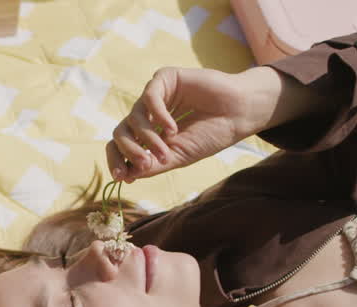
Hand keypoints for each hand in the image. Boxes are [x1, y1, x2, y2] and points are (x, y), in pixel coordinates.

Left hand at [106, 66, 283, 181]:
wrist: (240, 114)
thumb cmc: (212, 135)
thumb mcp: (179, 157)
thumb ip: (153, 165)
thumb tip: (126, 175)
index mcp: (148, 134)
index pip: (120, 145)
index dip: (116, 160)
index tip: (121, 176)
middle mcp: (147, 114)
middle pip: (120, 132)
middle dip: (129, 151)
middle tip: (145, 164)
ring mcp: (155, 96)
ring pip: (133, 118)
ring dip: (148, 138)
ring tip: (167, 150)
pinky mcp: (165, 78)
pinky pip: (149, 97)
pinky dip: (158, 116)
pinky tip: (173, 129)